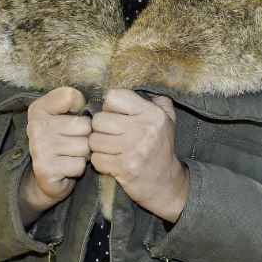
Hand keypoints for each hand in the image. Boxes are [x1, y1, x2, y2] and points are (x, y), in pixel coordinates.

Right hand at [19, 86, 90, 224]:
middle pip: (84, 125)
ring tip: (72, 154)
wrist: (47, 175)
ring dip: (84, 153)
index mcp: (39, 108)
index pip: (70, 96)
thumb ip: (74, 101)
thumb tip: (87, 103)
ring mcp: (39, 149)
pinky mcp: (46, 169)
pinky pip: (79, 165)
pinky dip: (78, 168)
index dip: (80, 107)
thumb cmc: (62, 139)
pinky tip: (67, 167)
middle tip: (74, 141)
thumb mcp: (63, 114)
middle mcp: (36, 126)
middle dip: (87, 136)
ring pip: (84, 146)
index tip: (73, 116)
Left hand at [89, 89, 188, 222]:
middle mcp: (144, 129)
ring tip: (110, 149)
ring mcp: (134, 150)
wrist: (167, 183)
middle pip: (99, 120)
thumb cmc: (161, 146)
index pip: (113, 96)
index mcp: (152, 113)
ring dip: (98, 146)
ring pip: (94, 140)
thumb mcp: (167, 118)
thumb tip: (140, 78)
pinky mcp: (125, 168)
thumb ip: (155, 96)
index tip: (115, 116)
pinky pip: (96, 159)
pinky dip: (100, 162)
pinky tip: (111, 162)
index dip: (109, 107)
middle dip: (100, 129)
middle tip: (109, 135)